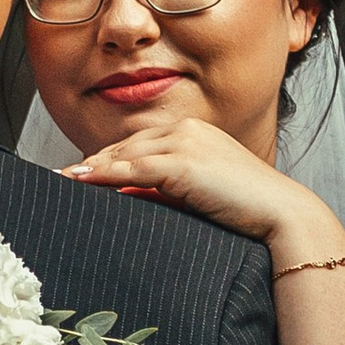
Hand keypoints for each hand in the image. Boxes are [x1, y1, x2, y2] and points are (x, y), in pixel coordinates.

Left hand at [61, 110, 344, 260]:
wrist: (281, 214)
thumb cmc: (247, 210)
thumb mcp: (200, 192)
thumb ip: (167, 188)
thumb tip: (127, 194)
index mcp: (194, 132)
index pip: (140, 143)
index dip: (108, 158)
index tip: (81, 172)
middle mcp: (187, 129)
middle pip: (126, 145)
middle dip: (93, 162)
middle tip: (63, 177)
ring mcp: (185, 142)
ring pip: (125, 155)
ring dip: (91, 169)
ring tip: (64, 181)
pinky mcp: (182, 163)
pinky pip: (132, 168)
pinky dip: (102, 175)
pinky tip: (80, 181)